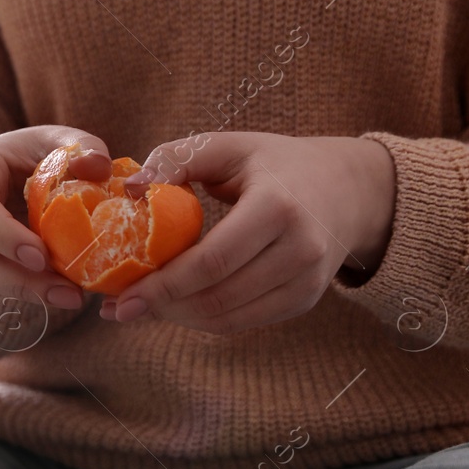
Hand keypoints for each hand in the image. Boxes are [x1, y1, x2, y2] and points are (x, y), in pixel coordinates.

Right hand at [0, 125, 112, 310]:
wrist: (9, 167)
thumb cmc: (33, 150)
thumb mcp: (58, 139)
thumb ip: (82, 147)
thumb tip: (97, 167)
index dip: (4, 236)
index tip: (41, 257)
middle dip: (18, 279)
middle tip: (67, 292)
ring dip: (26, 291)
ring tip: (71, 296)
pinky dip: (29, 289)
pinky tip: (62, 291)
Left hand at [101, 132, 395, 333]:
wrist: (347, 188)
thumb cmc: (275, 163)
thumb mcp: (228, 146)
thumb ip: (176, 159)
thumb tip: (130, 191)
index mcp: (278, 206)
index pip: (213, 260)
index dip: (164, 284)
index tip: (122, 297)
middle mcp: (300, 249)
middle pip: (218, 295)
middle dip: (163, 306)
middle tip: (120, 307)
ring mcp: (308, 280)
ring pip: (229, 317)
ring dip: (179, 318)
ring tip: (142, 306)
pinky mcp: (306, 300)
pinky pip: (245, 322)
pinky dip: (204, 319)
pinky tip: (176, 306)